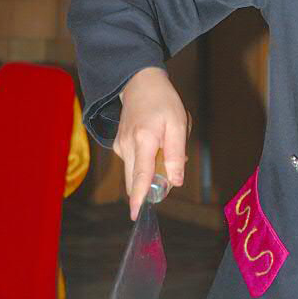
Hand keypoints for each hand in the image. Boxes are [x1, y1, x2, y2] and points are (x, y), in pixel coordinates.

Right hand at [114, 67, 191, 220]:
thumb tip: (176, 182)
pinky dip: (147, 161)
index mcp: (143, 140)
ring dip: (154, 169)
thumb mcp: (178, 124)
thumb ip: (176, 154)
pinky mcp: (119, 147)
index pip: (141, 176)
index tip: (136, 215)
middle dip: (154, 185)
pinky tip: (155, 141)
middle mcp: (127, 146)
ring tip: (164, 141)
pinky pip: (135, 164)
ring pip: (137, 173)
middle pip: (137, 181)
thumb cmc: (163, 102)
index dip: (140, 197)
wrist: (140, 84)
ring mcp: (120, 147)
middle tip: (171, 166)